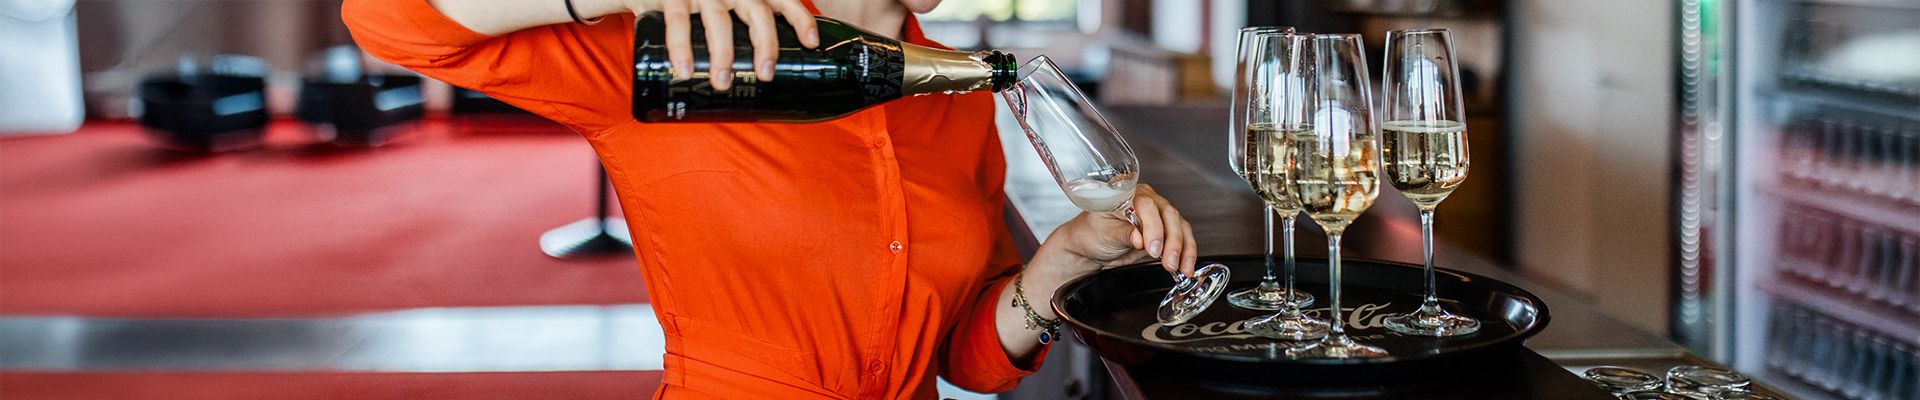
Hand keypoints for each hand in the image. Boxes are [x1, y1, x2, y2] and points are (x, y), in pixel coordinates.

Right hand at [625, 0, 818, 90]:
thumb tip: (756, 72)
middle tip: (766, 75)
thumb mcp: (724, 7)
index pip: (783, 1)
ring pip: (720, 21)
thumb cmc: (694, 2)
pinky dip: (682, 48)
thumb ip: (739, 28)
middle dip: (766, 45)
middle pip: (758, 13)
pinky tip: (685, 69)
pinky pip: (678, 22)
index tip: (811, 42)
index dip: (800, 19)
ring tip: (722, 82)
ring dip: (724, 54)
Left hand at [1035, 184, 1198, 279]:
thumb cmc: (1092, 234)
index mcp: (1129, 194)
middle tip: (1167, 261)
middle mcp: (1147, 200)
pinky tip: (1185, 266)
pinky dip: (1186, 253)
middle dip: (1171, 241)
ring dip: (1183, 249)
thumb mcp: (1103, 233)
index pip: (1147, 205)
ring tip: (1178, 268)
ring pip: (1179, 226)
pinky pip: (1183, 238)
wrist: (1092, 249)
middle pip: (1168, 215)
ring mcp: (1158, 215)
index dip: (1153, 226)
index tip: (1151, 247)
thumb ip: (1122, 233)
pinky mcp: (1166, 231)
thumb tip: (1139, 238)